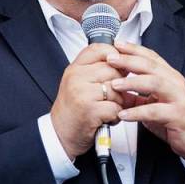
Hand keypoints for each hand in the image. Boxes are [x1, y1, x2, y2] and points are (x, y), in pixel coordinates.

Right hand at [51, 43, 126, 159]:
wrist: (60, 134)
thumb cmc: (73, 110)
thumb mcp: (79, 83)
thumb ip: (96, 70)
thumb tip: (125, 63)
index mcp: (75, 68)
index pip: (98, 49)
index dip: (114, 55)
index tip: (120, 65)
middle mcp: (76, 77)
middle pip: (112, 69)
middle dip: (120, 84)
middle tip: (115, 96)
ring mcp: (82, 93)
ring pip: (116, 89)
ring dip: (119, 102)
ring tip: (109, 109)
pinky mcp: (89, 110)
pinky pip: (115, 107)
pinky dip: (115, 116)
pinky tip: (107, 118)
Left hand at [107, 40, 184, 163]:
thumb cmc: (176, 117)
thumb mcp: (154, 102)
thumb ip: (137, 94)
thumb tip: (114, 88)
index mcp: (169, 77)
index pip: (151, 57)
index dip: (134, 49)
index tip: (117, 45)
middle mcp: (175, 83)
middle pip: (151, 66)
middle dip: (129, 61)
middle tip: (111, 59)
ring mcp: (178, 97)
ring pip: (155, 83)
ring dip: (132, 82)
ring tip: (115, 85)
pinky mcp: (178, 115)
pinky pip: (155, 111)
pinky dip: (137, 112)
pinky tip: (124, 114)